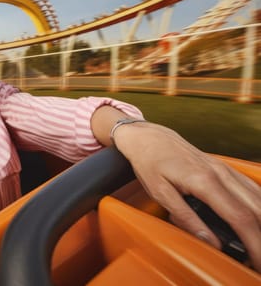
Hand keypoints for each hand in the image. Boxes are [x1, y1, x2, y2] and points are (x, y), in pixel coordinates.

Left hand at [113, 121, 260, 271]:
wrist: (148, 137)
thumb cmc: (150, 162)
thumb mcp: (160, 193)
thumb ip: (186, 218)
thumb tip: (210, 242)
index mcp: (204, 181)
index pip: (240, 217)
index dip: (253, 243)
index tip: (257, 261)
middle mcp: (221, 173)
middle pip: (257, 210)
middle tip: (260, 261)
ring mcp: (225, 169)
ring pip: (258, 198)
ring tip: (258, 245)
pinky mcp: (225, 169)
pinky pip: (252, 188)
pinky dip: (260, 208)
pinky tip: (259, 221)